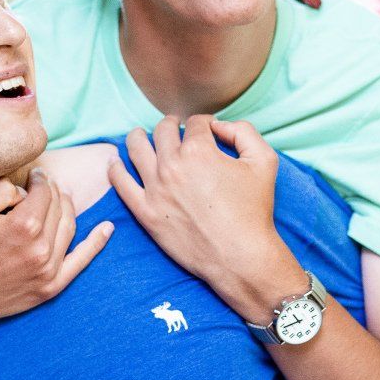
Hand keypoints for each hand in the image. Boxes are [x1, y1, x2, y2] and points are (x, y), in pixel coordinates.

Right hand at [0, 170, 112, 325]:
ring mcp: (48, 270)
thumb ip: (2, 188)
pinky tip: (107, 229)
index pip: (44, 191)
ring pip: (70, 228)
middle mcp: (41, 248)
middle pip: (59, 207)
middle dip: (53, 192)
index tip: (33, 177)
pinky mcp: (49, 287)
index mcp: (24, 225)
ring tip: (61, 198)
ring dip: (67, 209)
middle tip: (45, 186)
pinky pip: (80, 262)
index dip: (39, 179)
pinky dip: (95, 244)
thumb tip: (26, 190)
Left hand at [107, 116, 295, 317]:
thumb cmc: (254, 211)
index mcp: (199, 150)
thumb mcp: (264, 160)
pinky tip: (116, 162)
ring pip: (136, 149)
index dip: (203, 123)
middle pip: (163, 131)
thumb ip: (243, 131)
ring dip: (138, 137)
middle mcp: (172, 165)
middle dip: (171, 125)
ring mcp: (155, 189)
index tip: (207, 130)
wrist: (240, 256)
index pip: (195, 123)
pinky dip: (115, 168)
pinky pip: (120, 183)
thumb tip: (219, 126)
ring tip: (140, 135)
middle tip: (175, 129)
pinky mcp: (145, 212)